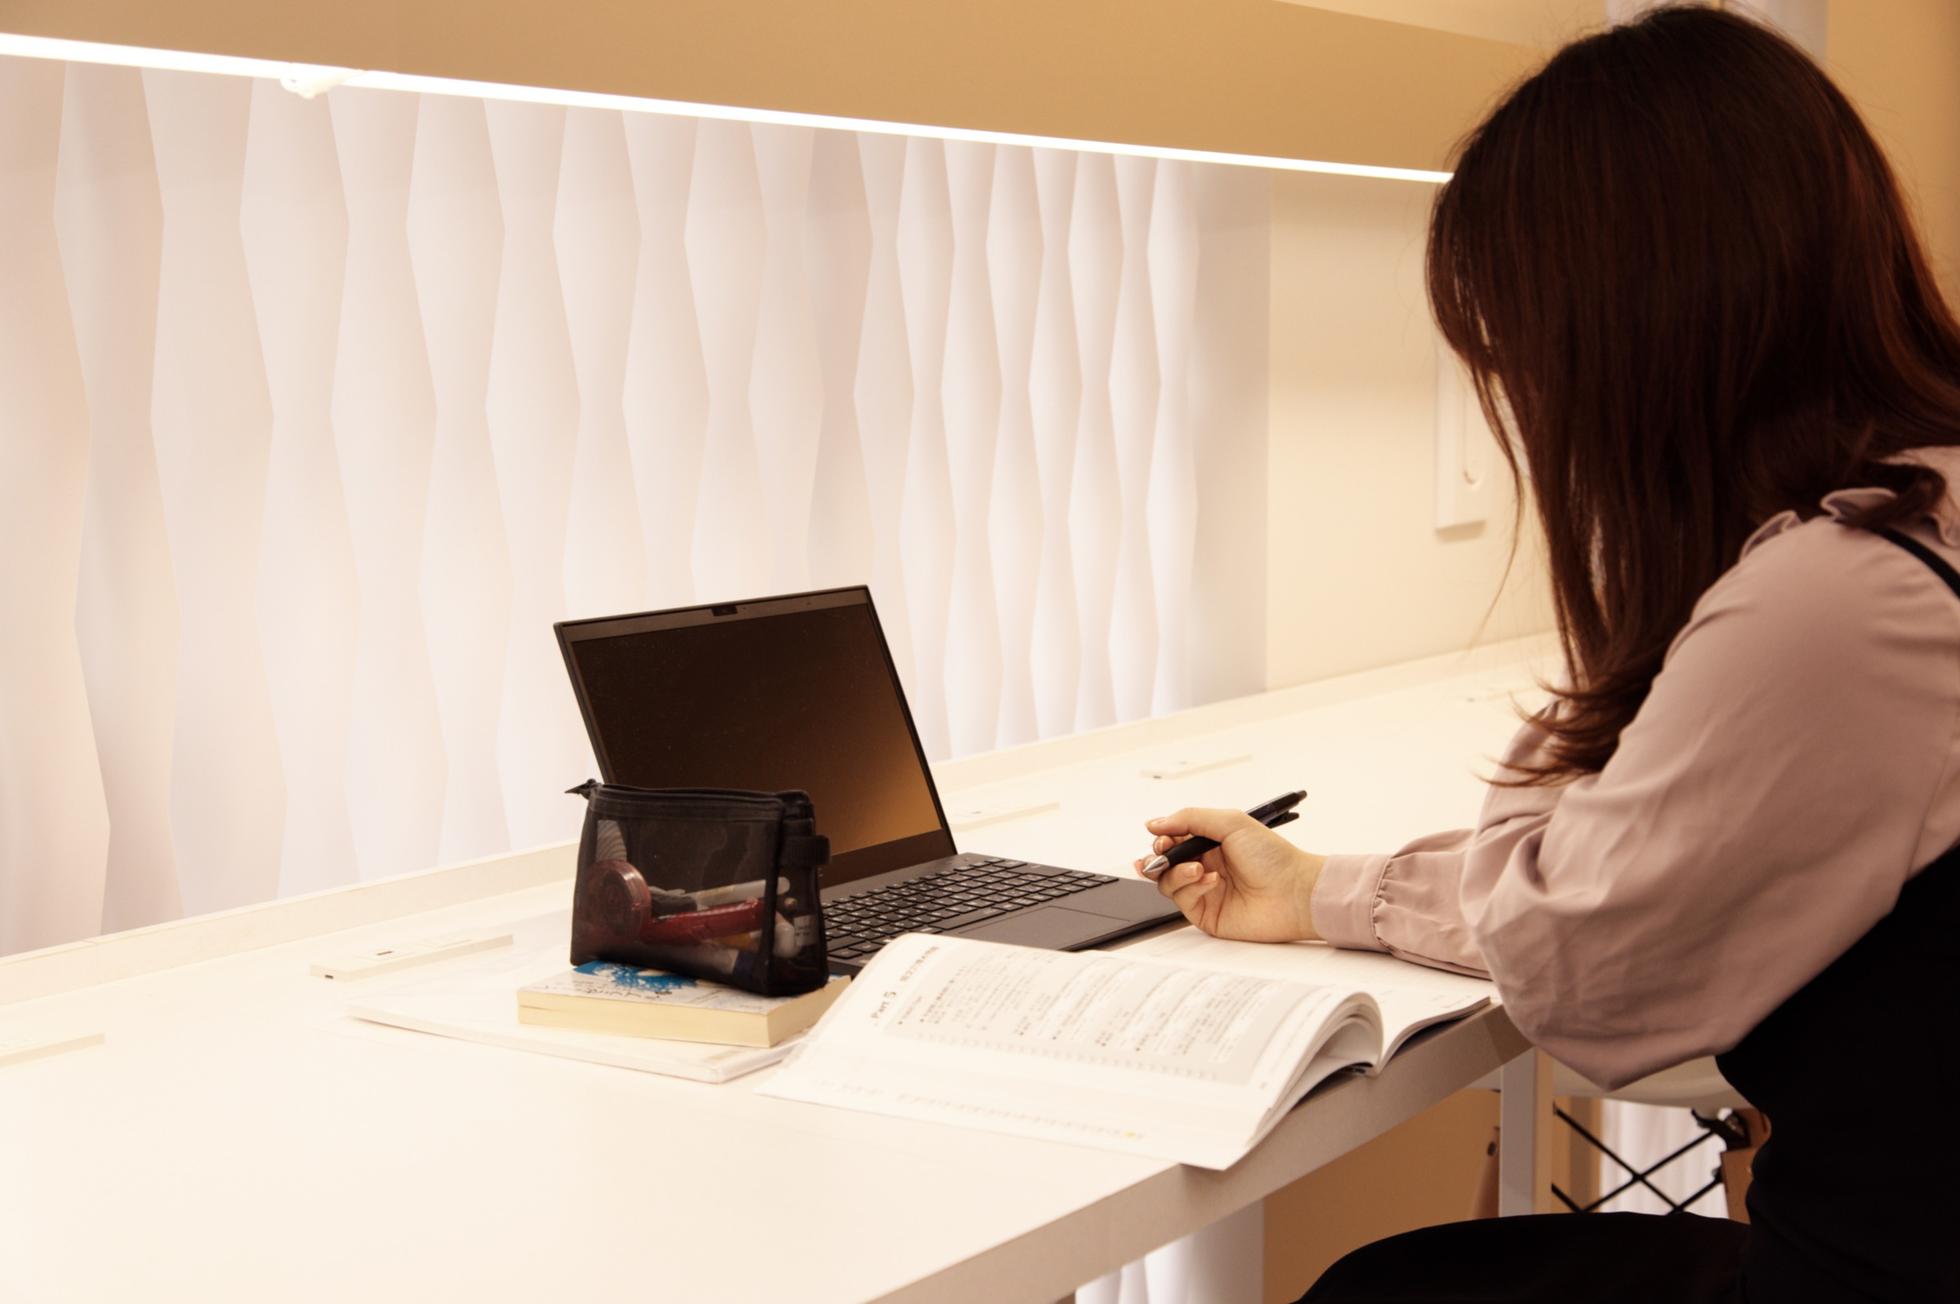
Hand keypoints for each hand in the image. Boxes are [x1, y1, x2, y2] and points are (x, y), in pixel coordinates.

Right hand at [1134, 807, 1323, 942]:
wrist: (1294, 892)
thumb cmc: (1273, 857)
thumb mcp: (1231, 822)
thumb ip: (1190, 818)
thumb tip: (1155, 823)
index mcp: (1211, 843)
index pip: (1173, 839)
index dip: (1162, 838)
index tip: (1159, 835)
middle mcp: (1206, 866)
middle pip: (1164, 862)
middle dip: (1158, 856)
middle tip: (1164, 852)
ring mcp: (1205, 891)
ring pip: (1167, 882)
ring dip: (1176, 872)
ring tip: (1196, 869)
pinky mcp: (1206, 914)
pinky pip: (1182, 900)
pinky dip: (1191, 888)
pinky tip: (1210, 881)